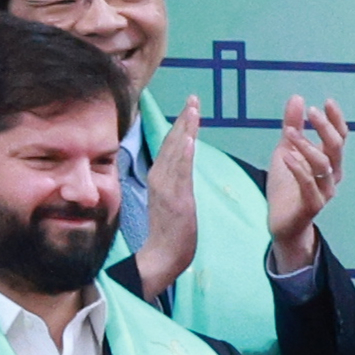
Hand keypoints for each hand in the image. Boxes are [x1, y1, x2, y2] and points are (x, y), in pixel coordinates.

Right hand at [136, 100, 203, 298]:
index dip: (180, 125)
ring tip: (193, 109)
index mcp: (160, 177)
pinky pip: (180, 174)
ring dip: (185, 129)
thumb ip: (175, 182)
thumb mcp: (173, 200)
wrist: (163, 255)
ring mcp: (167, 188)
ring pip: (176, 153)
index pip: (171, 145)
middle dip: (184, 119)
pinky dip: (183, 155)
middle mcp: (160, 178)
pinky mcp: (175, 200)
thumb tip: (180, 168)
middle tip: (194, 98)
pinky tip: (188, 139)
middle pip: (172, 142)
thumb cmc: (170, 232)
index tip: (190, 106)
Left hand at [263, 96, 345, 273]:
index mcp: (329, 162)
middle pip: (336, 148)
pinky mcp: (312, 205)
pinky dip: (298, 169)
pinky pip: (308, 185)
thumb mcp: (286, 150)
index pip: (340, 138)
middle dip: (325, 128)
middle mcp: (332, 176)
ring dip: (307, 146)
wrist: (282, 223)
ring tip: (290, 133)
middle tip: (312, 111)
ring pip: (323, 165)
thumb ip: (292, 126)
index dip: (336, 120)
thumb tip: (298, 98)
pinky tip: (286, 156)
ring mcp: (324, 192)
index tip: (327, 102)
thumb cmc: (287, 187)